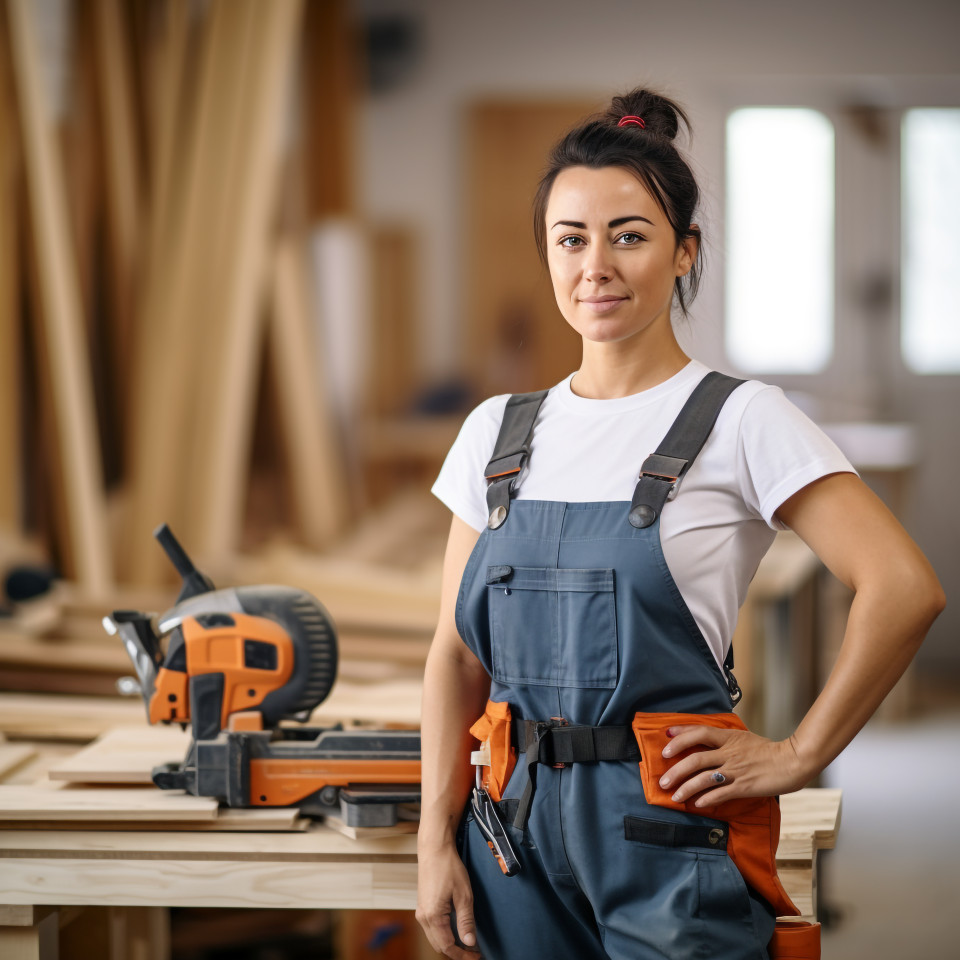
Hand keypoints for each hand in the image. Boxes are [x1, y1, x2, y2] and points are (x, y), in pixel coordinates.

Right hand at [416, 841, 481, 957]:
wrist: (434, 849)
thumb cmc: (449, 868)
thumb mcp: (463, 895)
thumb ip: (466, 921)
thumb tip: (469, 943)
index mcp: (433, 916)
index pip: (448, 947)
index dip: (462, 955)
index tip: (476, 956)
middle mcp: (423, 917)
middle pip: (439, 946)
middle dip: (456, 953)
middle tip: (474, 953)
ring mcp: (421, 912)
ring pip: (435, 939)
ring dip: (450, 944)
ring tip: (467, 944)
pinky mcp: (422, 906)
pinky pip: (432, 929)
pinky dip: (444, 935)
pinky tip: (456, 931)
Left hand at [657, 725, 809, 807]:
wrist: (793, 761)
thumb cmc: (769, 751)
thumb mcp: (745, 738)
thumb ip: (726, 741)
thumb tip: (708, 743)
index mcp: (729, 737)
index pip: (699, 732)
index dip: (680, 735)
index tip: (665, 738)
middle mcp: (729, 752)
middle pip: (695, 758)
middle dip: (675, 770)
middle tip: (663, 780)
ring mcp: (736, 770)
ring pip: (704, 778)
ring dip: (686, 788)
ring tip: (675, 796)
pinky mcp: (744, 786)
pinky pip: (720, 794)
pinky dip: (706, 799)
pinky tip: (697, 804)